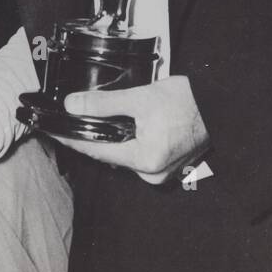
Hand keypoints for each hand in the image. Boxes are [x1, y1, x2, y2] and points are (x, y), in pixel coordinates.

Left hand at [59, 76, 209, 184]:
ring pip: (124, 155)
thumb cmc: (187, 101)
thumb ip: (104, 104)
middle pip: (109, 155)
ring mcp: (161, 172)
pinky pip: (138, 154)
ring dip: (110, 139)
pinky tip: (121, 129)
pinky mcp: (168, 165)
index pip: (96, 151)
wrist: (219, 105)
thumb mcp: (140, 98)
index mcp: (145, 159)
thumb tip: (73, 106)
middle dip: (90, 138)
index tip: (51, 131)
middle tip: (68, 122)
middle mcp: (152, 173)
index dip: (71, 139)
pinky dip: (127, 142)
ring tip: (92, 123)